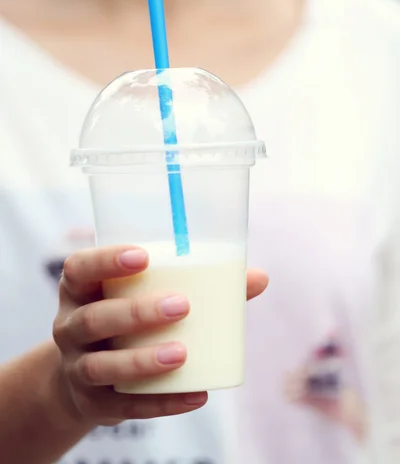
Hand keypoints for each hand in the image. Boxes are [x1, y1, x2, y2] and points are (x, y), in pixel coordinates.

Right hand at [53, 245, 267, 425]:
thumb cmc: (124, 321)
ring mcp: (77, 368)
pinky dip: (161, 403)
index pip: (78, 268)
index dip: (105, 261)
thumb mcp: (140, 295)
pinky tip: (195, 396)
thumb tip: (259, 277)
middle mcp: (70, 327)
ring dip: (142, 361)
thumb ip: (198, 283)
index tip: (143, 257)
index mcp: (80, 290)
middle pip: (93, 319)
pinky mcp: (93, 404)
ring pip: (102, 366)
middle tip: (182, 306)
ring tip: (182, 354)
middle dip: (136, 313)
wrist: (84, 375)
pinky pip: (124, 407)